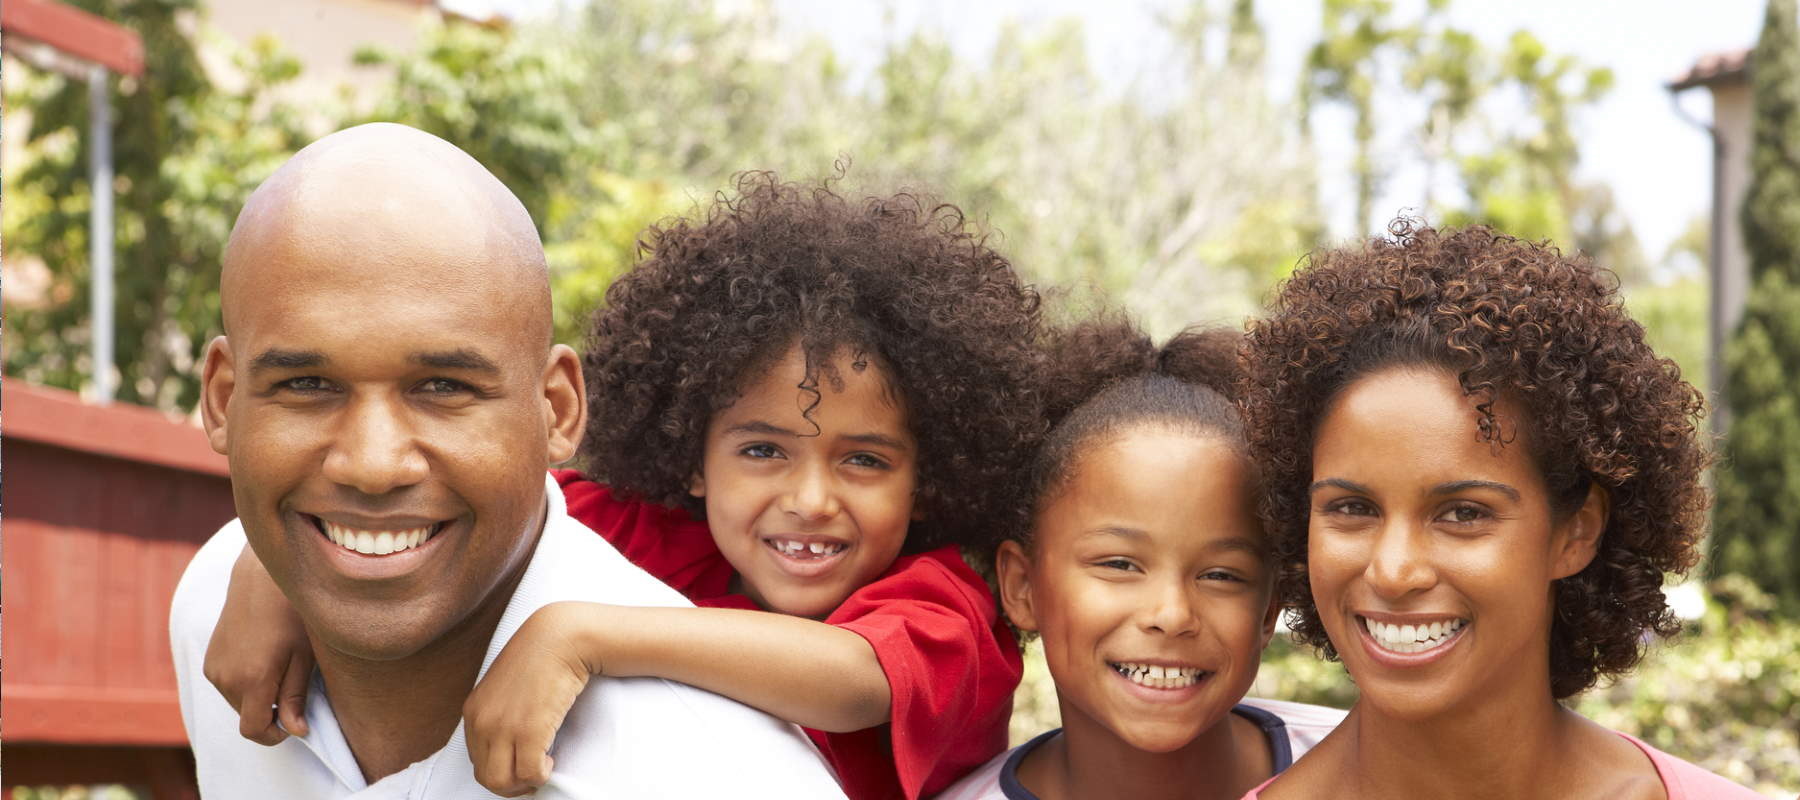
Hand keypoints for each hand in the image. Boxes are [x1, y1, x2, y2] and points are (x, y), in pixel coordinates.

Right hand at [203, 544, 313, 744]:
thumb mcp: (304, 657)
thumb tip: (296, 731)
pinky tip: (263, 658)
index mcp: (252, 679)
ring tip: (279, 667)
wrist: (261, 578)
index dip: (274, 735)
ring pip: (236, 703)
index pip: (253, 730)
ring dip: (257, 697)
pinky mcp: (208, 659)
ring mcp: (213, 668)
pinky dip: (244, 683)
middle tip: (292, 685)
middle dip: (269, 713)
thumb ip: (295, 697)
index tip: (292, 724)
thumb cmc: (293, 614)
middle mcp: (226, 678)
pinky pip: (227, 686)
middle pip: (246, 717)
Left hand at [464, 601, 598, 796]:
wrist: (560, 637)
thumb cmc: (540, 657)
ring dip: (525, 783)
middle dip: (511, 785)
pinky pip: (530, 773)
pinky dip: (541, 775)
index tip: (520, 764)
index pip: (477, 760)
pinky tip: (551, 760)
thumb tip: (510, 741)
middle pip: (487, 777)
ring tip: (541, 768)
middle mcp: (482, 722)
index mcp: (473, 711)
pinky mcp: (529, 731)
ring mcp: (504, 728)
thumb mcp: (505, 685)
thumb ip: (500, 711)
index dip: (501, 768)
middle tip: (532, 776)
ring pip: (503, 781)